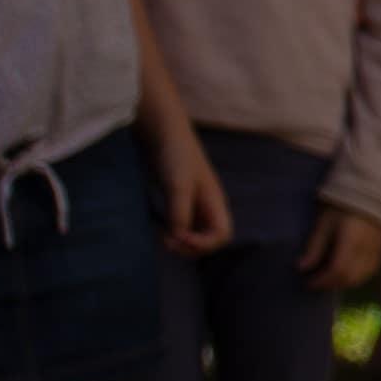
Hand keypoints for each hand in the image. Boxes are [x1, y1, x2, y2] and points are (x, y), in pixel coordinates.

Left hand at [153, 122, 232, 255]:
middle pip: (210, 239)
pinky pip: (182, 226)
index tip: (180, 239)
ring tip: (161, 238)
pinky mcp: (179, 201)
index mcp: (214, 202)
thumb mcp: (178, 186)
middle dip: (191, 247)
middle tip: (166, 243)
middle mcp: (207, 206)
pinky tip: (158, 229)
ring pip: (195, 234)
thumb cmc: (176, 157)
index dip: (204, 244)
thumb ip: (180, 214)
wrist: (163, 134)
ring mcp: (194, 204)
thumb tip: (178, 238)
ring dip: (180, 242)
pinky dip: (172, 233)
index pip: (221, 235)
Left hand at [307, 206, 380, 292]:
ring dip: (342, 283)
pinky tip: (344, 275)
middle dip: (330, 284)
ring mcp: (376, 252)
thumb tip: (300, 268)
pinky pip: (368, 273)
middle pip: (349, 278)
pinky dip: (354, 278)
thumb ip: (314, 247)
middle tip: (315, 282)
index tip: (307, 282)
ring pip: (360, 278)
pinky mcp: (380, 252)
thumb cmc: (341, 208)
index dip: (322, 280)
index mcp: (351, 241)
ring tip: (328, 279)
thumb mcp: (323, 224)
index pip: (338, 270)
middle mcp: (366, 250)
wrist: (369, 195)